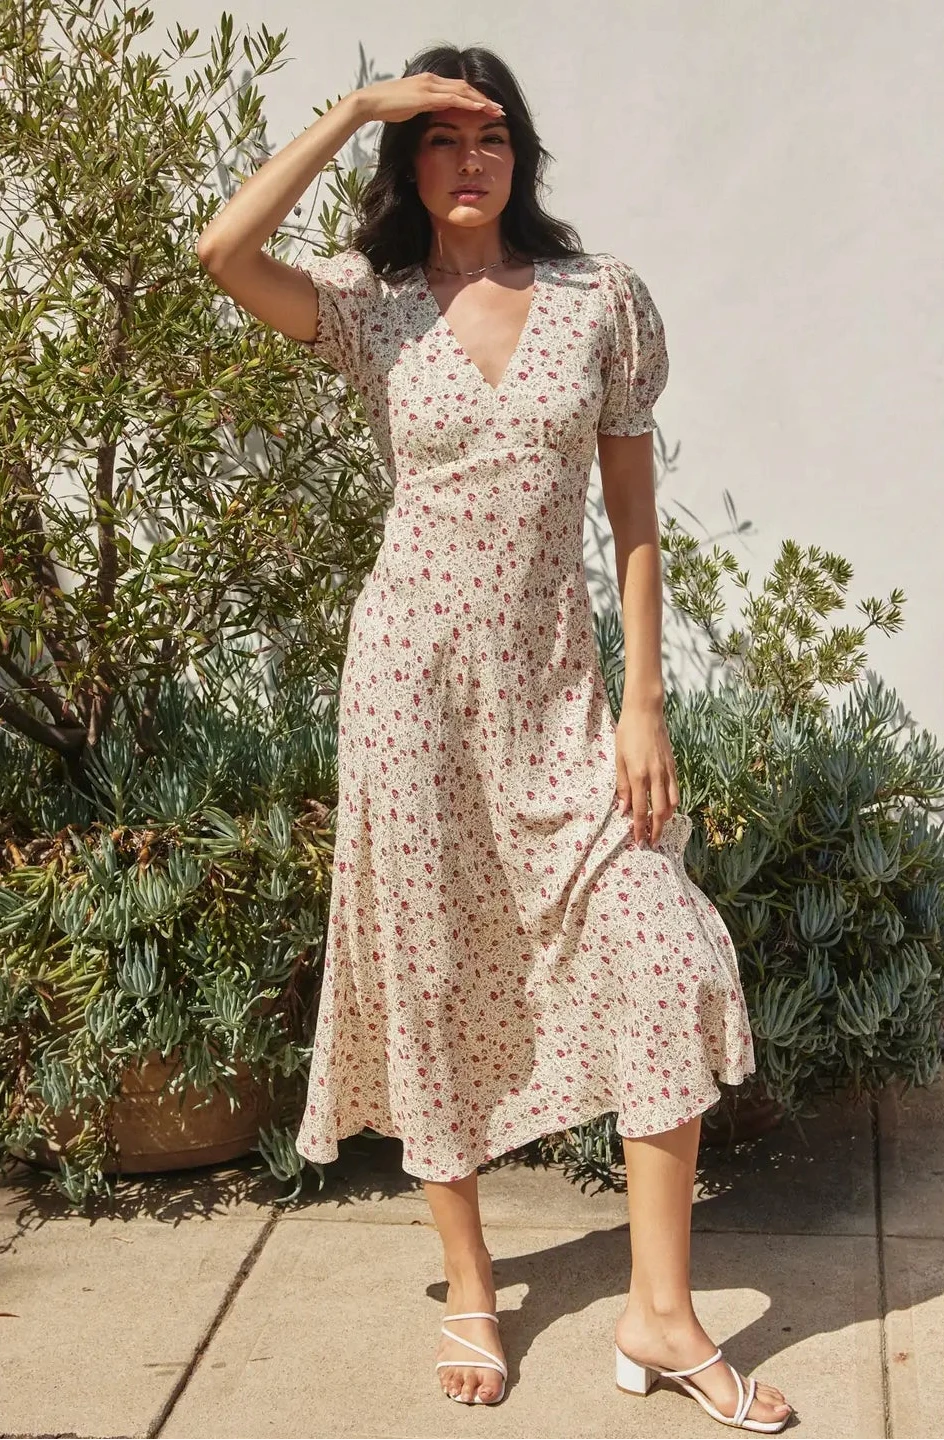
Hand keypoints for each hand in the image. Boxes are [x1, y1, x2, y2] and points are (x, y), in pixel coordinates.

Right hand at [352, 74, 504, 125]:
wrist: (371, 102)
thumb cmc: (388, 106)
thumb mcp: (412, 106)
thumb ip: (427, 105)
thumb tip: (439, 109)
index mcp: (430, 82)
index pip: (458, 88)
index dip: (475, 97)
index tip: (488, 107)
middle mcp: (432, 80)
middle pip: (465, 88)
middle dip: (484, 98)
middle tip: (499, 109)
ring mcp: (429, 86)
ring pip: (463, 92)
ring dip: (481, 101)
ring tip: (496, 110)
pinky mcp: (426, 96)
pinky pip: (452, 99)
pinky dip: (468, 103)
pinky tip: (480, 108)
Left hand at [613, 704, 680, 848]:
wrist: (645, 712)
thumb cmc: (627, 733)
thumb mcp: (618, 759)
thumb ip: (622, 786)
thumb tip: (623, 809)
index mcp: (639, 775)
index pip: (640, 810)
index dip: (639, 828)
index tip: (638, 841)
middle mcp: (656, 776)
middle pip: (659, 812)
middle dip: (655, 830)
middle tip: (651, 843)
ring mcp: (667, 771)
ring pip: (672, 803)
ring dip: (666, 819)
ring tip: (658, 828)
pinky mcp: (673, 765)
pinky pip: (676, 790)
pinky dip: (673, 804)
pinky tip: (667, 808)